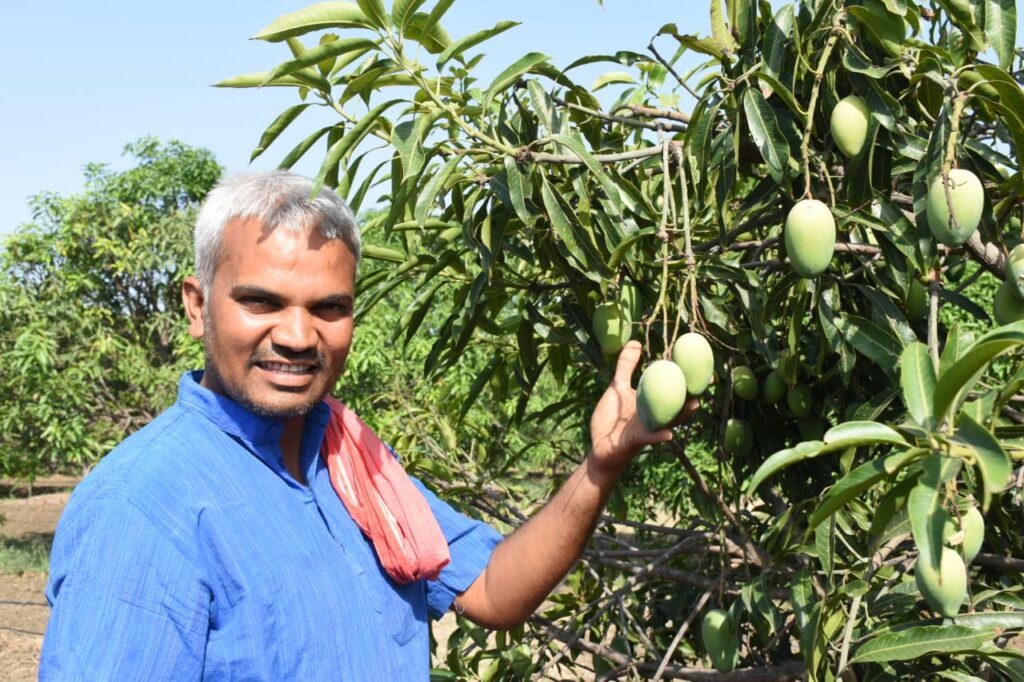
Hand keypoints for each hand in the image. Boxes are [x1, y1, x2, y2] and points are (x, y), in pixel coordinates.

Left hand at [588, 341, 699, 473]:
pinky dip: (660, 436)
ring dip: (682, 413)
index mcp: (653, 400)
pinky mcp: (637, 440)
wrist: (599, 445)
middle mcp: (656, 414)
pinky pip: (650, 438)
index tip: (704, 365)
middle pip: (678, 403)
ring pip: (670, 420)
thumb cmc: (610, 417)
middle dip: (693, 393)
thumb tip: (636, 342)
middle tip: (707, 382)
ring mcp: (648, 427)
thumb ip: (627, 366)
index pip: (674, 387)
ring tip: (694, 404)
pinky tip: (668, 434)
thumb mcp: (618, 387)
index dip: (688, 377)